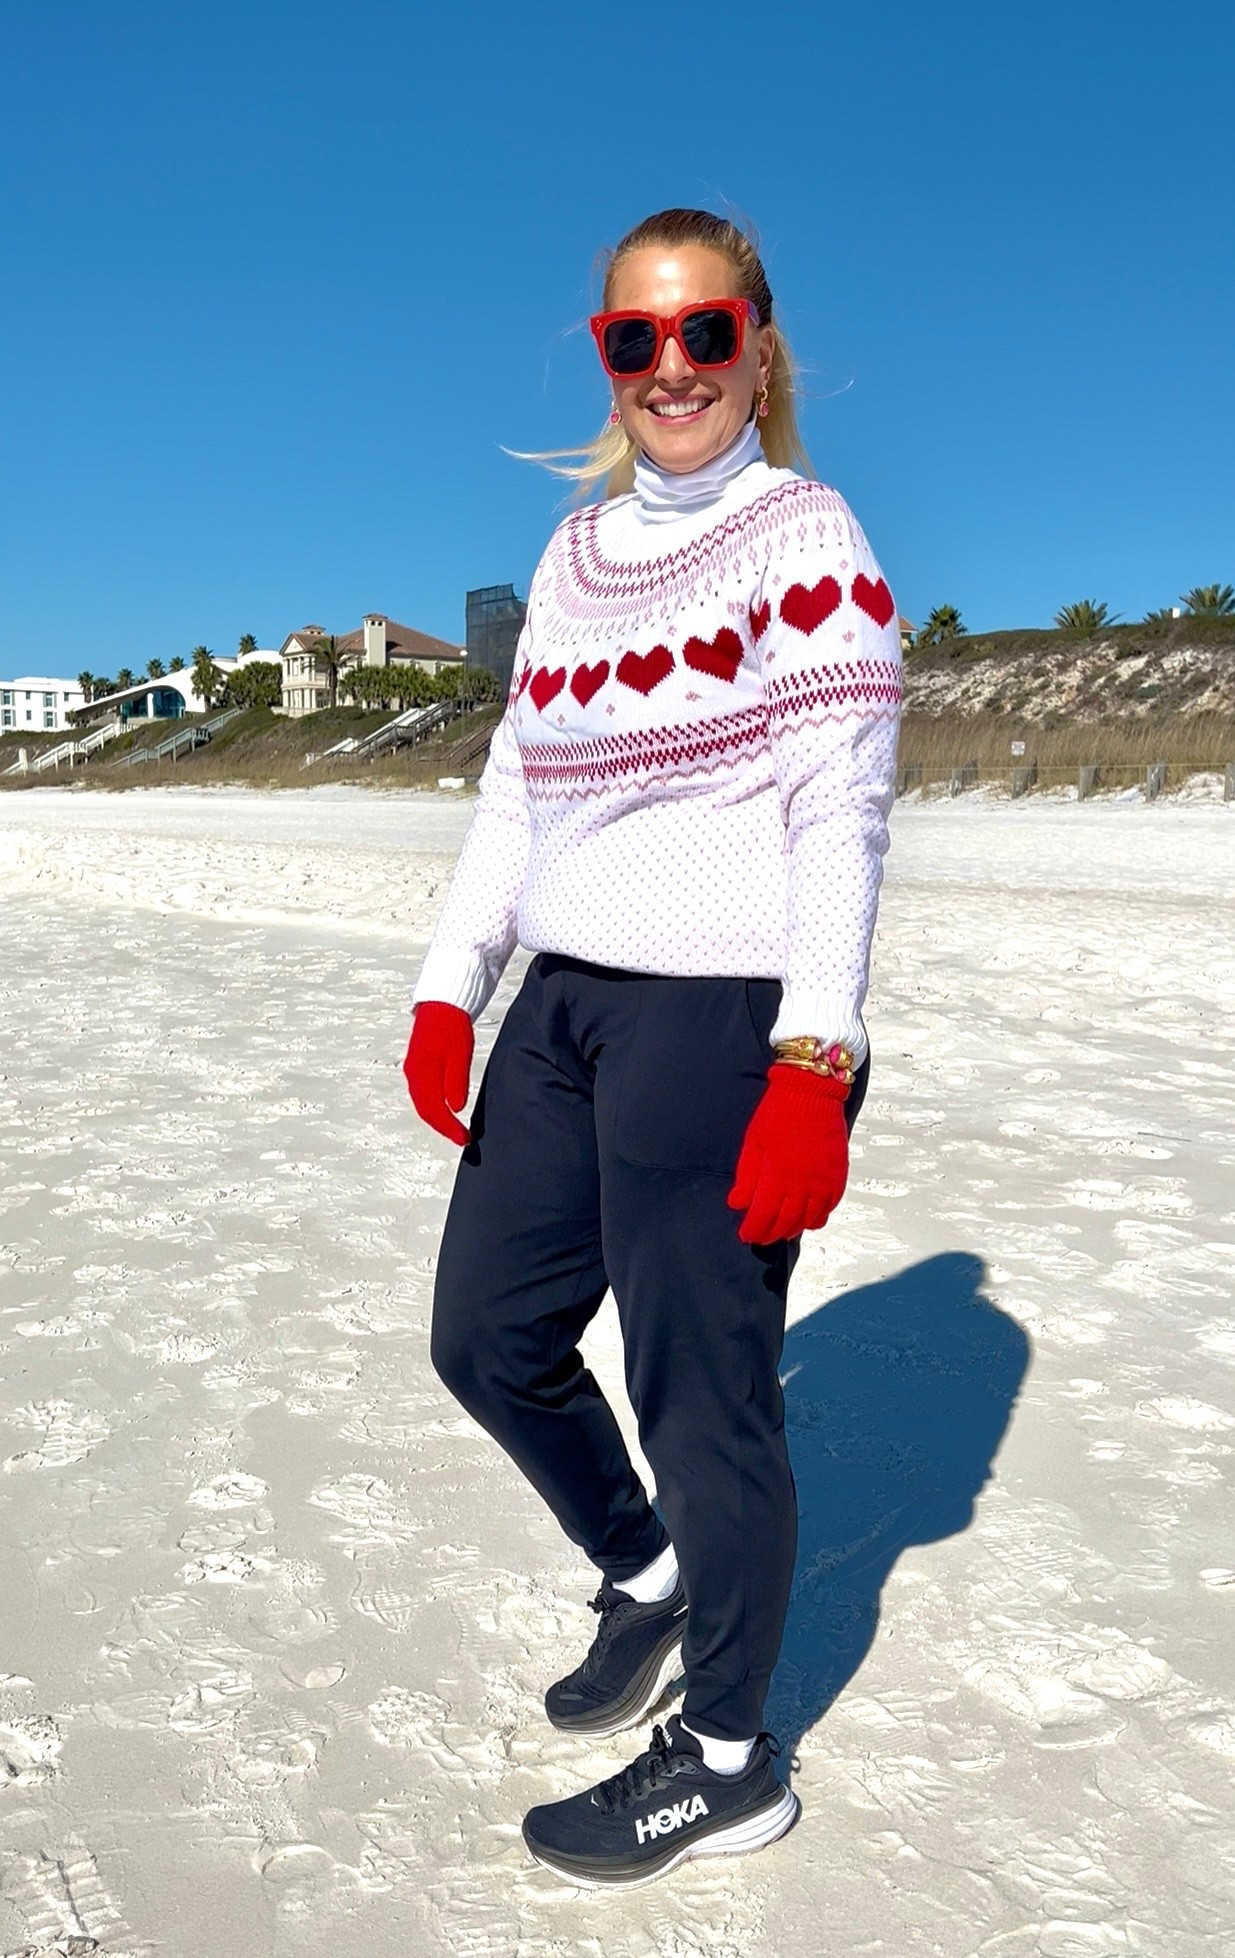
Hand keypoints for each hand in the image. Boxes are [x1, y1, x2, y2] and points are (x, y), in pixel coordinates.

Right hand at [403, 1001, 474, 1145]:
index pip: (434, 1111)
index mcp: (422, 1074)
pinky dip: (434, 1106)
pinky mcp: (418, 1065)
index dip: (449, 1128)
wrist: (441, 1003)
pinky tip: (446, 1109)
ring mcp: (414, 1070)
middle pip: (426, 1110)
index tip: (464, 1139)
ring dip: (439, 1118)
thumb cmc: (451, 1025)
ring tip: (456, 1128)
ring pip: (424, 1103)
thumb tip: (456, 1109)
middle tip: (462, 1138)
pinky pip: (423, 1093)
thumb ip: (456, 1083)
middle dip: (444, 1127)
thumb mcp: (460, 1055)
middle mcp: (414, 1075)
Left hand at [727, 1064, 850, 1243]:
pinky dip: (817, 1218)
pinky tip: (807, 1218)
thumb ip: (747, 1177)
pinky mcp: (838, 1176)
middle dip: (771, 1234)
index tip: (746, 1235)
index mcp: (776, 1176)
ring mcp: (823, 1182)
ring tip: (782, 1231)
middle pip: (785, 1222)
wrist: (812, 1092)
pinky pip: (829, 1207)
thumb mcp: (753, 1143)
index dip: (753, 1230)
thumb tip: (737, 1204)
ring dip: (794, 1229)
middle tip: (761, 1238)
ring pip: (809, 1220)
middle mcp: (802, 1185)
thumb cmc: (777, 1113)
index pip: (763, 1216)